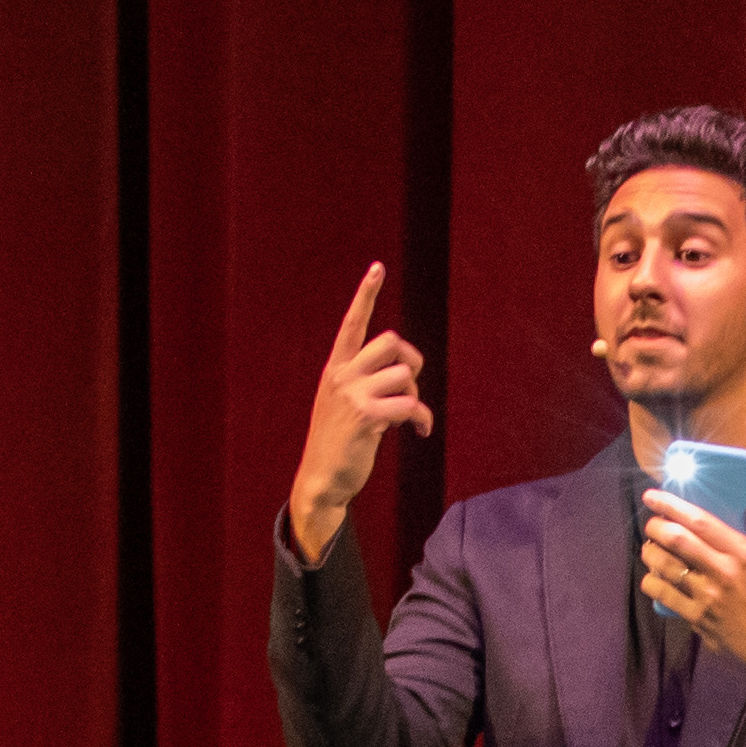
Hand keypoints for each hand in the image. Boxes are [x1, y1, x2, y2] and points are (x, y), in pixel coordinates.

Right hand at [288, 264, 436, 551]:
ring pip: (405, 374)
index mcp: (336, 368)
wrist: (322, 478)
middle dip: (412, 362)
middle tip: (411, 388)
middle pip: (392, 342)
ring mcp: (351, 394)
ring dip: (417, 396)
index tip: (377, 267)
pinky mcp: (365, 416)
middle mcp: (341, 375)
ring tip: (409, 417)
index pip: (353, 323)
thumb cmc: (341, 442)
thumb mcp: (346, 404)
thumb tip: (405, 375)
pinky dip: (423, 419)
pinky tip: (421, 432)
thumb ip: (368, 383)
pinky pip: (411, 405)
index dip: (366, 295)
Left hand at [638, 480, 745, 697]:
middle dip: (656, 526)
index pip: (700, 521)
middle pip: (676, 539)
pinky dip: (651, 582)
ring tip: (650, 548)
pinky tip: (653, 577)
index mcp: (745, 554)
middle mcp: (723, 572)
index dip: (671, 505)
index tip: (653, 496)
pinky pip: (663, 594)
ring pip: (664, 565)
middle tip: (652, 524)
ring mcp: (707, 596)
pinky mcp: (697, 617)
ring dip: (650, 552)